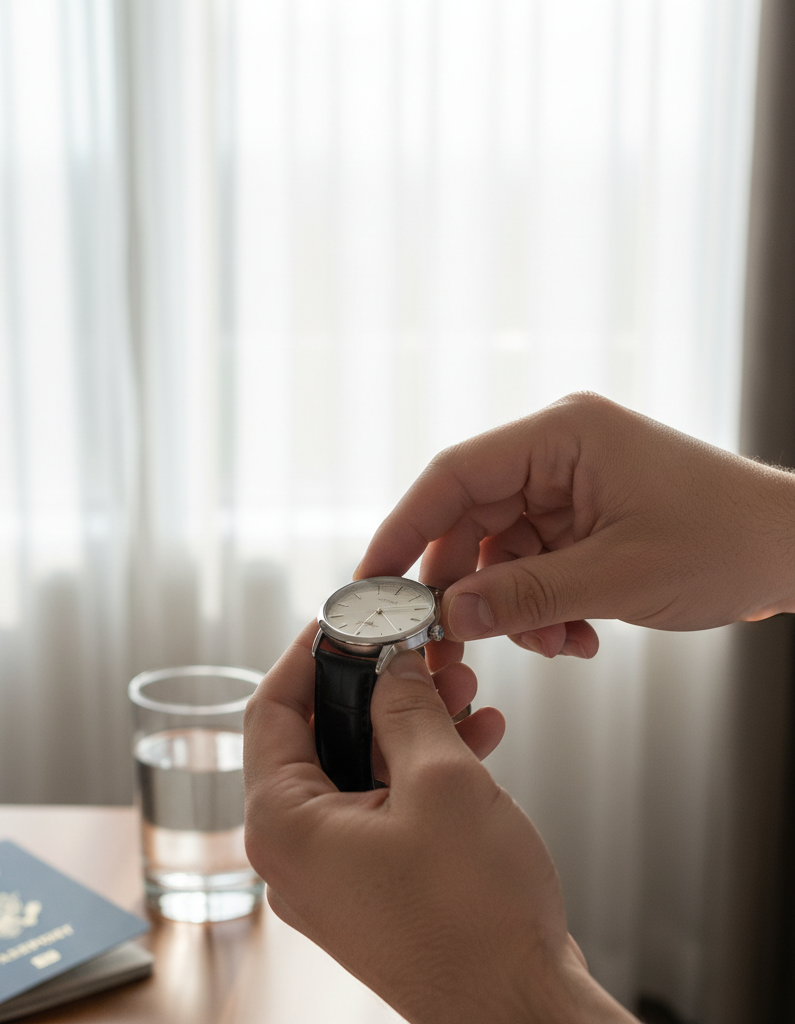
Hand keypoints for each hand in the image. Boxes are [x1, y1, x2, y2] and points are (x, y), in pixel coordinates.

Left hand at [243, 624, 636, 1023]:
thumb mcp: (441, 781)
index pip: (270, 711)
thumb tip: (392, 666)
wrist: (523, 1014)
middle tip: (416, 650)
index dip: (306, 655)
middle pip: (316, 738)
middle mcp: (295, 852)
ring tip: (461, 687)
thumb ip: (406, 707)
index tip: (341, 619)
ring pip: (357, 769)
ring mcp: (332, 874)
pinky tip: (476, 737)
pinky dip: (420, 770)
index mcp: (285, 823)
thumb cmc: (478, 916)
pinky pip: (382, 807)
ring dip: (407, 724)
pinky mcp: (372, 886)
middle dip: (373, 687)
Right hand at [357, 392, 794, 657]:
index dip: (405, 527)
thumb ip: (524, 596)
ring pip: (501, 553)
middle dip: (464, 587)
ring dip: (515, 607)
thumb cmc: (730, 541)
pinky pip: (534, 566)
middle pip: (471, 520)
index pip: (454, 475)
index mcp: (561, 436)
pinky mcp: (583, 519)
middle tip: (449, 642)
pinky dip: (543, 607)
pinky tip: (577, 634)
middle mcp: (557, 454)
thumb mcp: (617, 576)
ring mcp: (570, 487)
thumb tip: (450, 616)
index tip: (374, 578)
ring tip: (555, 642)